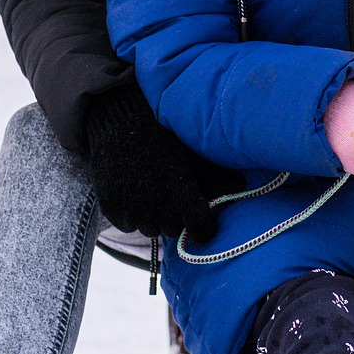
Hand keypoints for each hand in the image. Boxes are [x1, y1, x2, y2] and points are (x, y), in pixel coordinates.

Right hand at [84, 83, 217, 240]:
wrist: (119, 124)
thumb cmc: (162, 137)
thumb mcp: (191, 153)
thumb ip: (215, 175)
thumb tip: (242, 187)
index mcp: (181, 191)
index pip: (200, 227)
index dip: (204, 228)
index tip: (203, 224)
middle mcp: (157, 206)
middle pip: (173, 229)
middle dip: (175, 216)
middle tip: (171, 193)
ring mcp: (132, 210)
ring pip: (150, 228)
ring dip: (154, 216)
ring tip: (151, 189)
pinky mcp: (111, 210)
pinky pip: (128, 224)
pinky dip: (131, 214)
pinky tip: (133, 191)